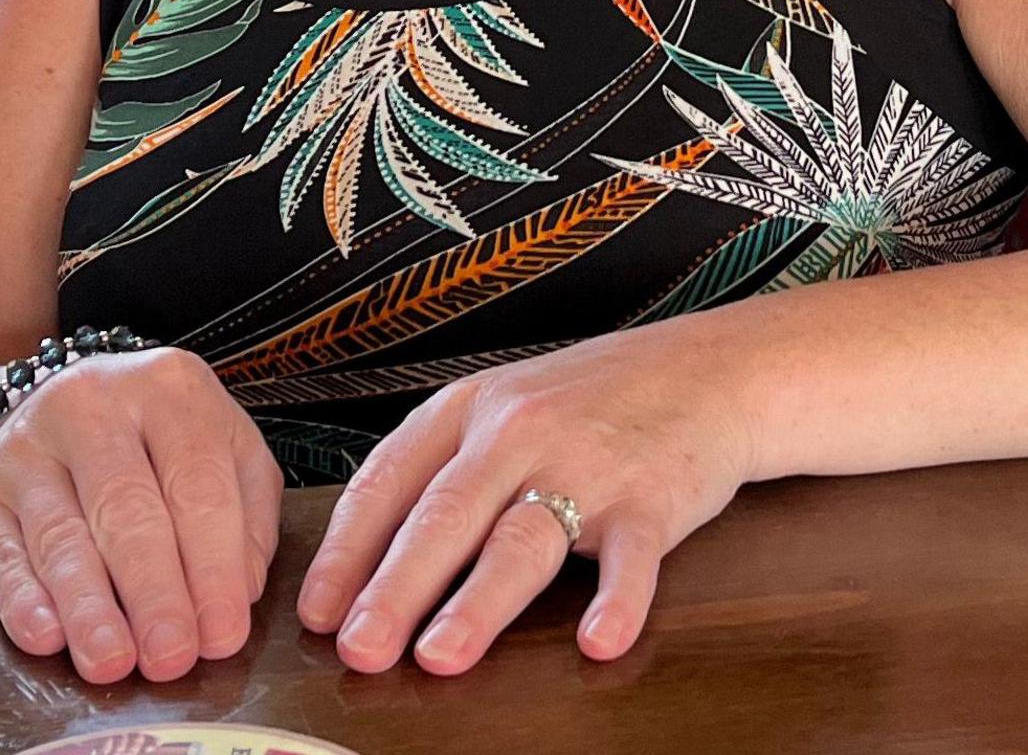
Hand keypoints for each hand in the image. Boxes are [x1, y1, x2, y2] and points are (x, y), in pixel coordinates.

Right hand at [0, 346, 284, 683]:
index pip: (197, 484)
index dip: (213, 567)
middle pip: (126, 510)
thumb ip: (247, 517)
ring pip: (61, 536)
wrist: (60, 404)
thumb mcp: (227, 451)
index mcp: (169, 387)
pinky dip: (21, 599)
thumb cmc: (159, 443)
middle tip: (171, 659)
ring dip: (89, 609)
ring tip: (113, 661)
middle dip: (153, 594)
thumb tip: (236, 595)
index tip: (222, 635)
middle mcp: (93, 404)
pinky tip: (46, 636)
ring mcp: (27, 443)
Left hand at [295, 325, 753, 674]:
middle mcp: (519, 432)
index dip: (348, 550)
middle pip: (445, 515)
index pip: (389, 480)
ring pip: (522, 538)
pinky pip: (631, 557)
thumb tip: (365, 568)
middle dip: (395, 588)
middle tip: (360, 649)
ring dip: (478, 602)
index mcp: (469, 411)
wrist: (709, 371)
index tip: (317, 613)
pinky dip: (616, 601)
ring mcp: (588, 463)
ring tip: (440, 656)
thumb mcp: (504, 411)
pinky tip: (596, 641)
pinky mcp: (652, 496)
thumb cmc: (594, 401)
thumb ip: (442, 473)